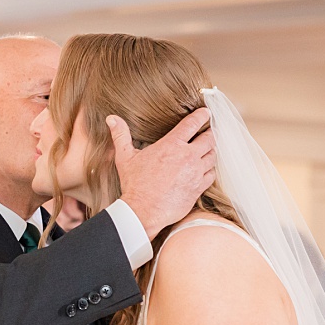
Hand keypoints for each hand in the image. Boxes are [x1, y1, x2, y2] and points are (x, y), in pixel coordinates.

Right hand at [109, 107, 216, 239]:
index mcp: (171, 145)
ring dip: (210, 152)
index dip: (202, 116)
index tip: (206, 113)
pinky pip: (211, 174)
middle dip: (209, 134)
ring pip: (212, 156)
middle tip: (207, 134)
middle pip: (209, 138)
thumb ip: (121, 135)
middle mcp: (187, 156)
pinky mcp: (198, 187)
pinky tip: (203, 170)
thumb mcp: (125, 157)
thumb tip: (112, 119)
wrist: (143, 211)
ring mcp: (195, 172)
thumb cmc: (134, 185)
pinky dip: (209, 170)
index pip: (192, 124)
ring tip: (205, 152)